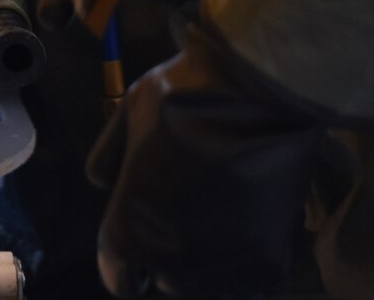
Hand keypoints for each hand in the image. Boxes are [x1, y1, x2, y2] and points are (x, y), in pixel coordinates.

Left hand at [89, 22, 340, 297]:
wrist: (258, 92)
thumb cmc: (185, 98)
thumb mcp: (127, 115)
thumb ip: (109, 158)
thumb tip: (104, 182)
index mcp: (130, 231)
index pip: (118, 275)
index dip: (123, 257)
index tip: (134, 238)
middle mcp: (173, 262)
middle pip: (164, 280)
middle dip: (166, 252)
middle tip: (182, 211)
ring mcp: (224, 267)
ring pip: (207, 285)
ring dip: (207, 260)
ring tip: (216, 215)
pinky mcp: (269, 262)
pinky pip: (252, 282)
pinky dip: (247, 261)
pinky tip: (246, 226)